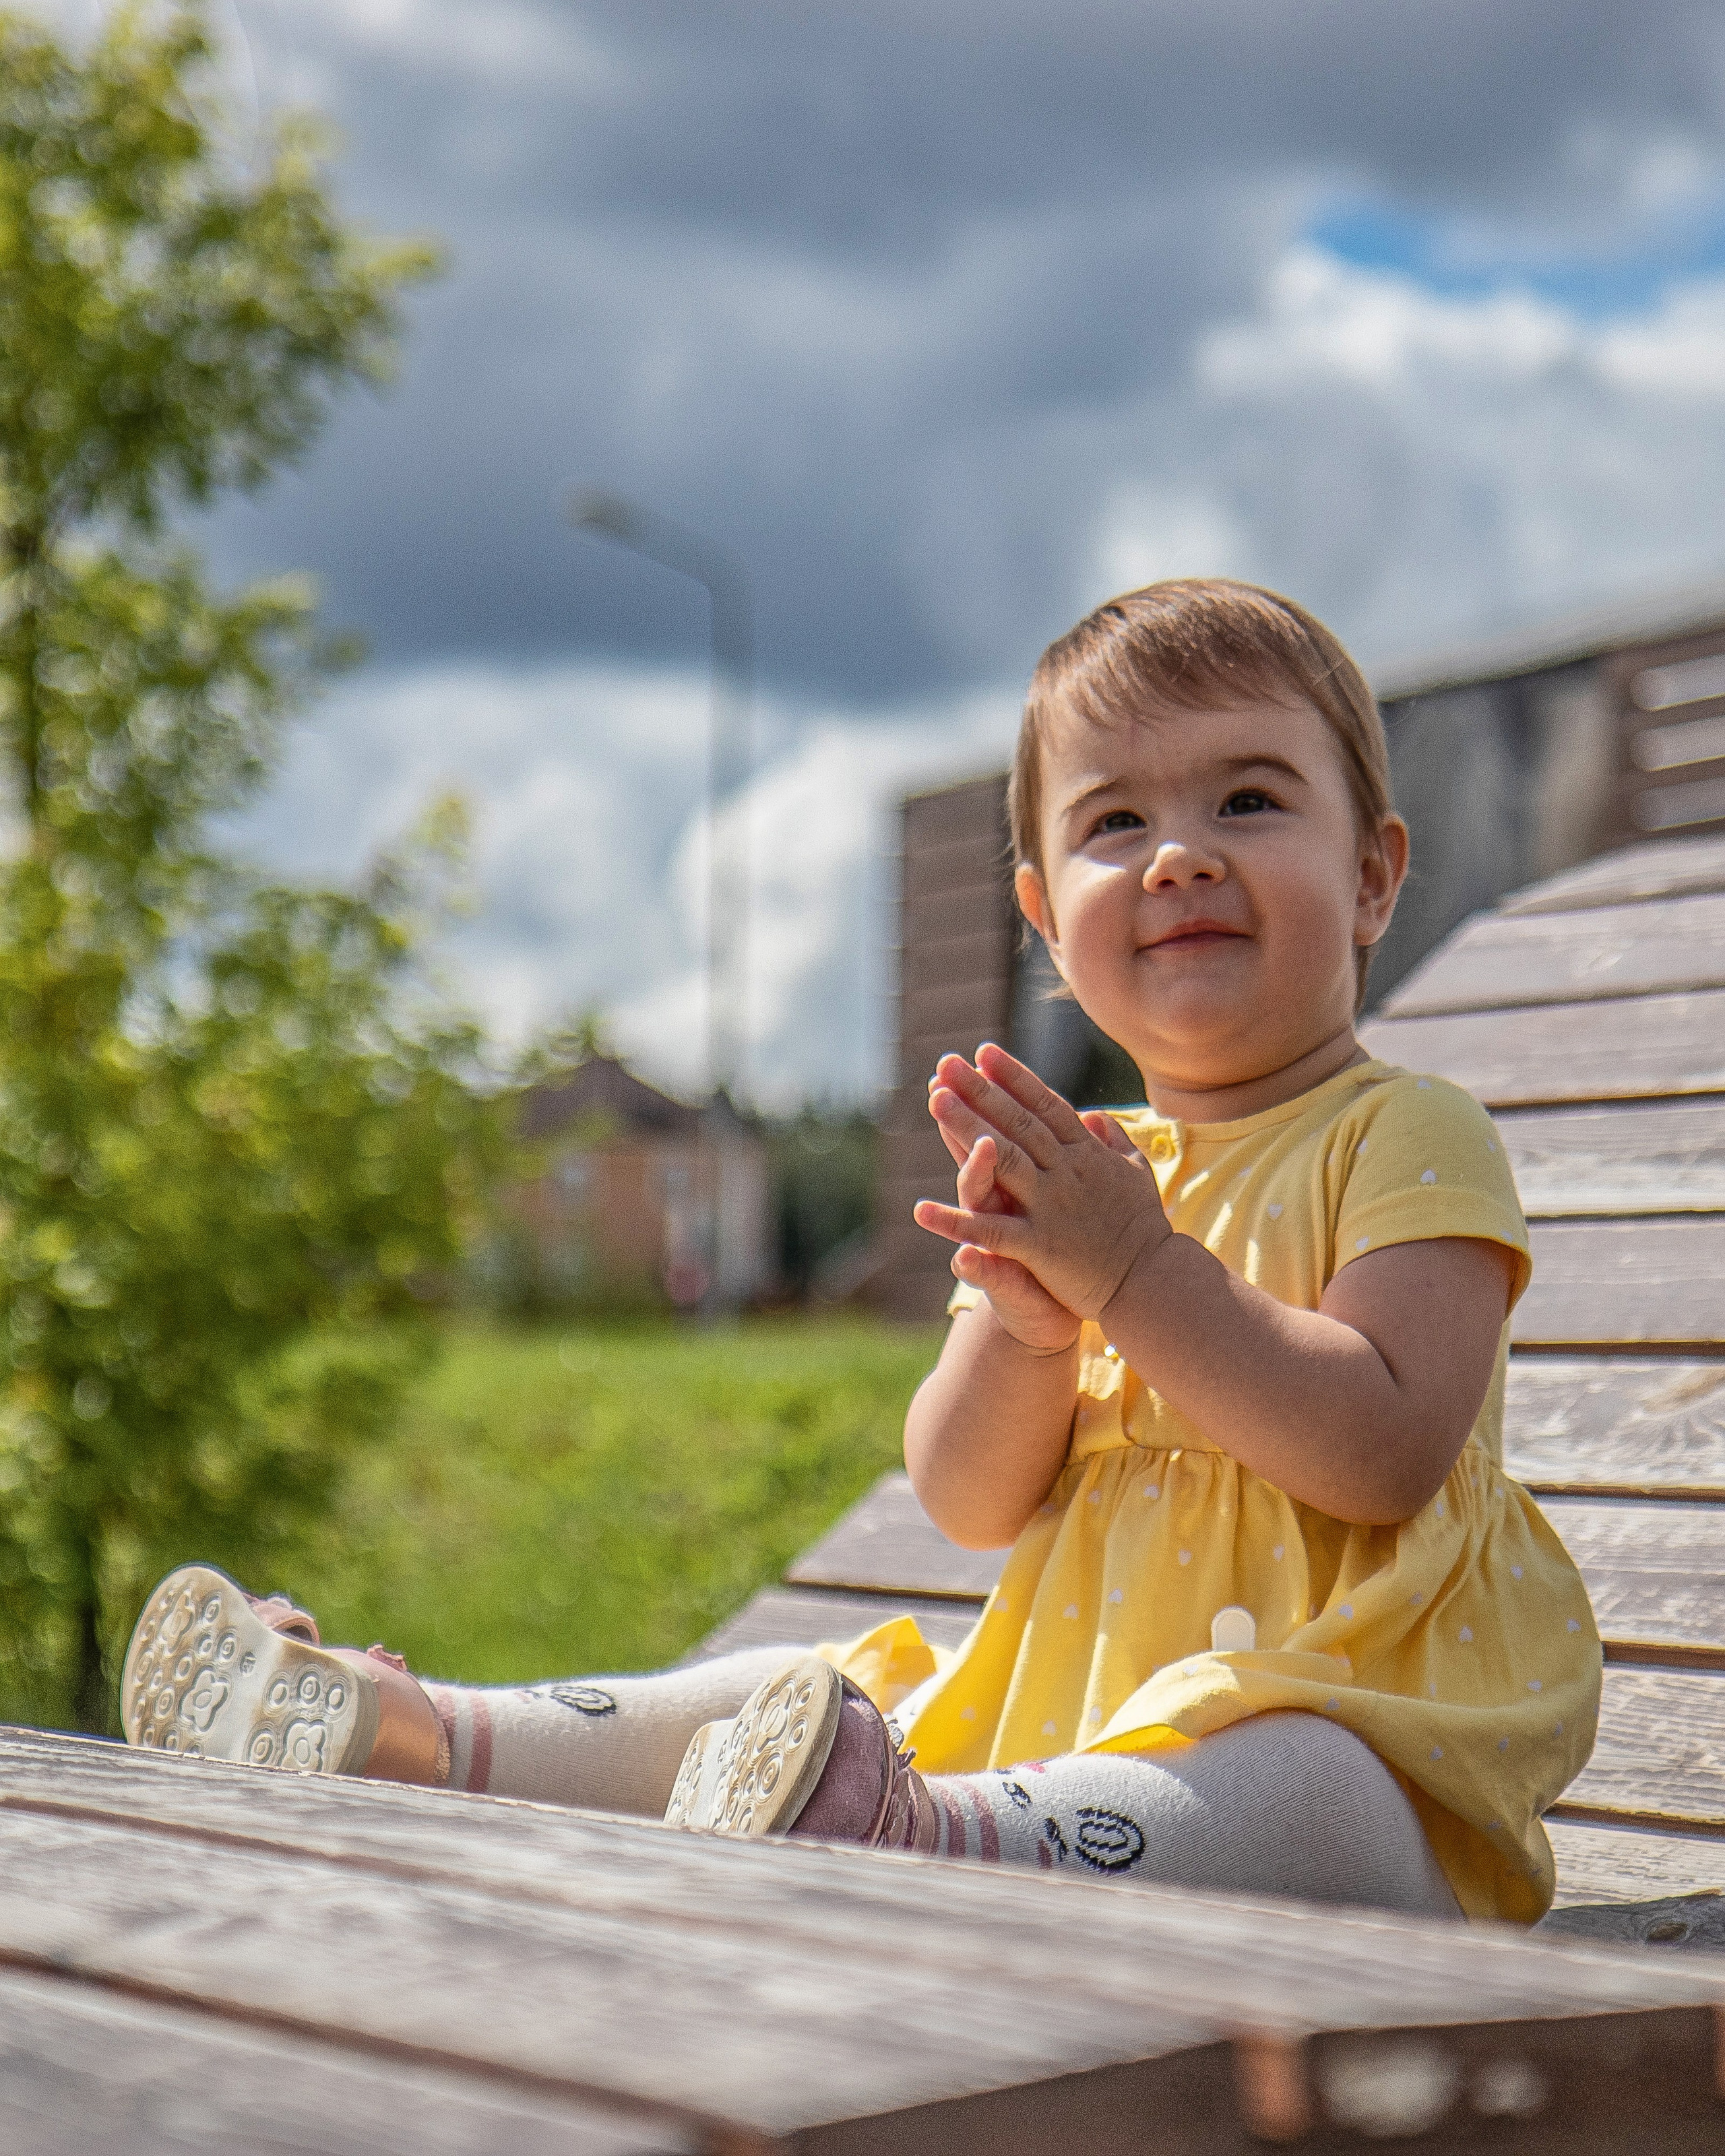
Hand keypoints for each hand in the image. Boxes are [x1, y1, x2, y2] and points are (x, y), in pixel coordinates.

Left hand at [915, 1043, 1171, 1321]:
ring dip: (967, 1127)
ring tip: (935, 1099)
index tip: (985, 1052)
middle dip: (981, 1089)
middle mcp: (1067, 1172)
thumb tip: (1094, 1116)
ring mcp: (1052, 1206)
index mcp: (1086, 1155)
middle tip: (947, 1062)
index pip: (1046, 1106)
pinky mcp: (1040, 1245)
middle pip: (1018, 1121)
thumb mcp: (1135, 1174)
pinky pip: (991, 1231)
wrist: (1153, 1282)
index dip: (1014, 1077)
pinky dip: (956, 1222)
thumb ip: (1112, 1143)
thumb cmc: (1143, 1230)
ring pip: (1003, 1158)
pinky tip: (921, 1210)